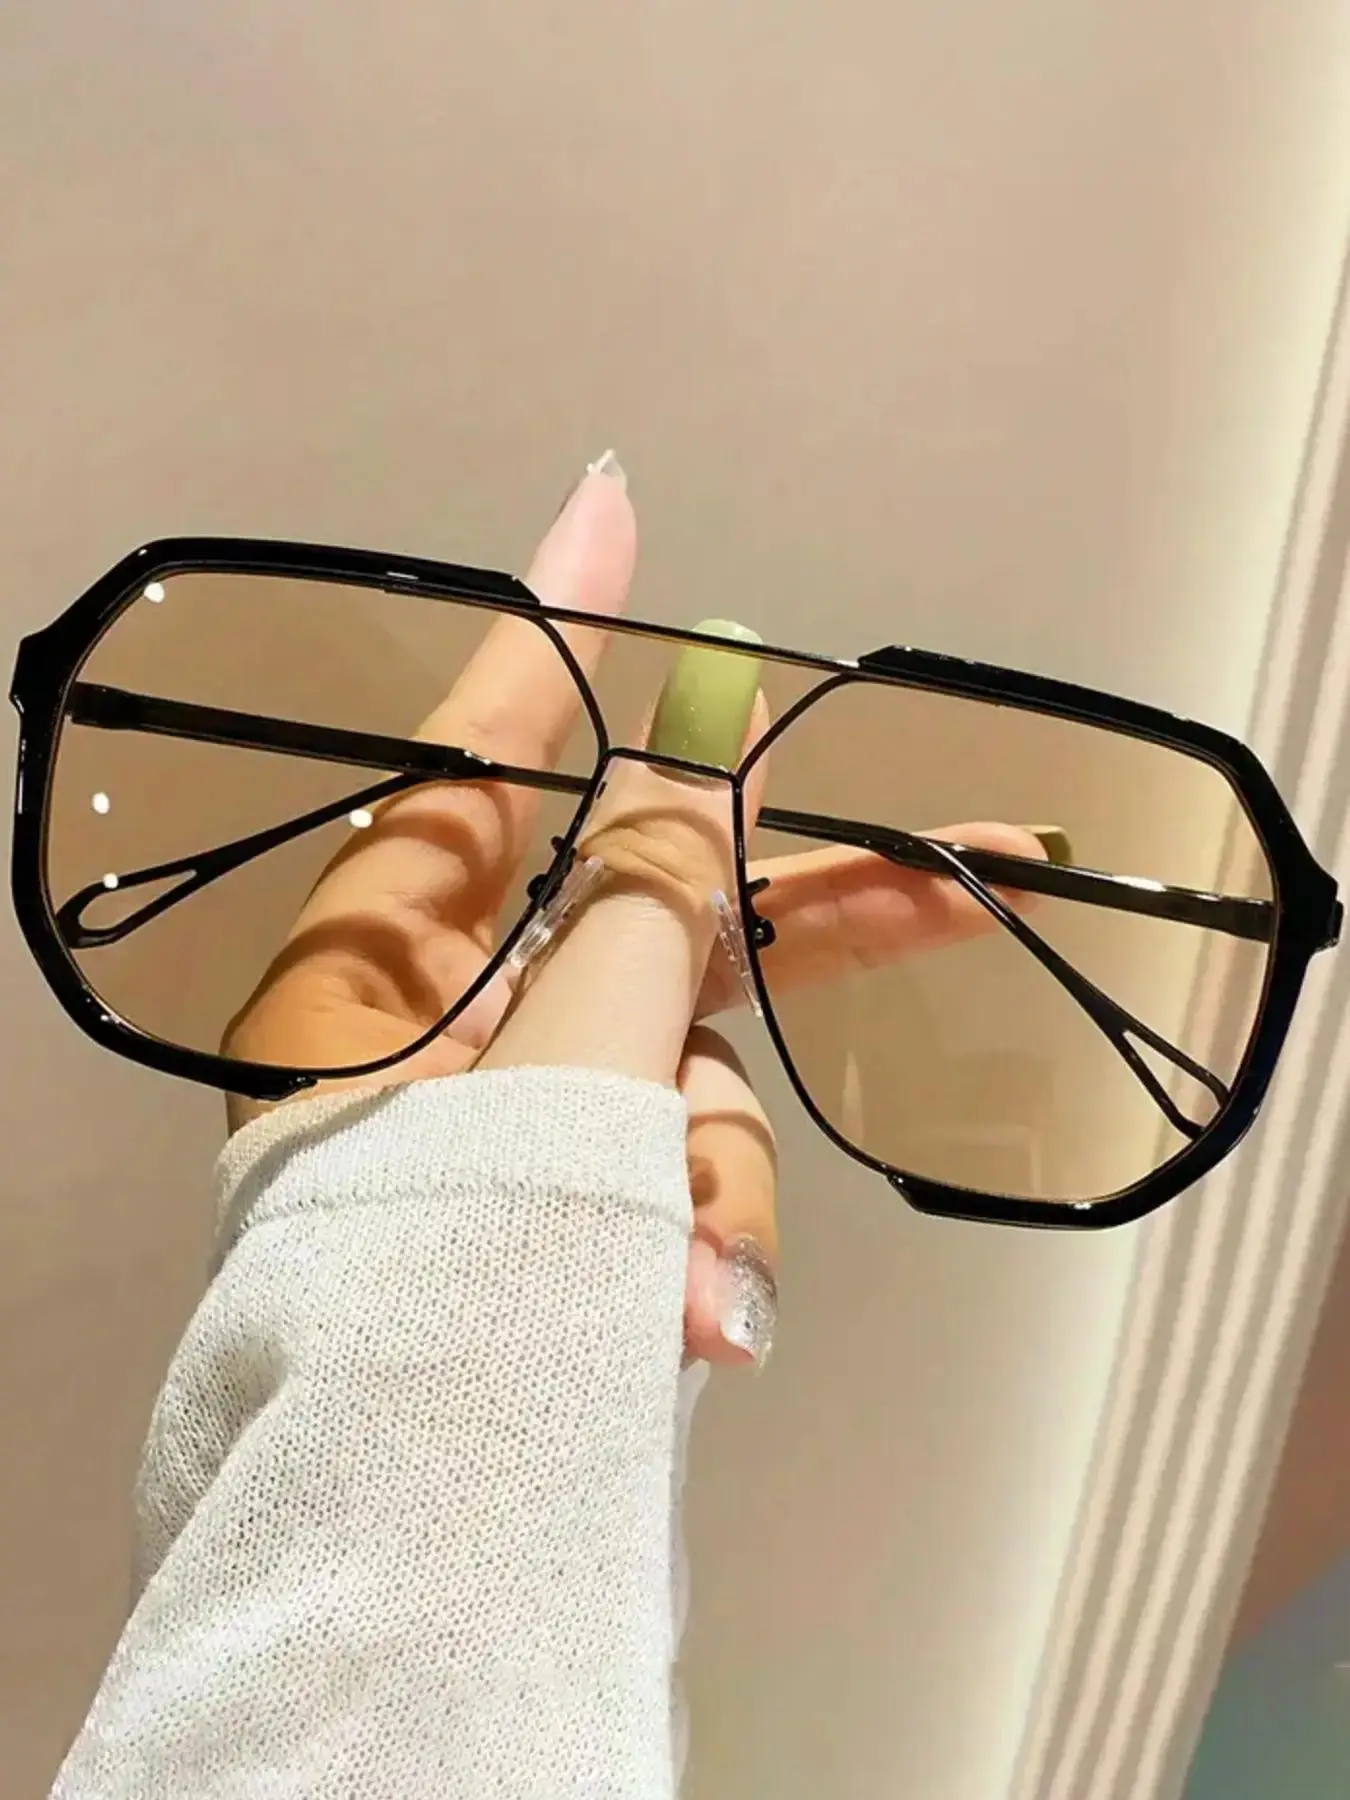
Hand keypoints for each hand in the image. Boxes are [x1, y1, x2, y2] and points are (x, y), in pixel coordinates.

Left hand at [225, 457, 1035, 1365]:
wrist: (417, 1545)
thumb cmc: (456, 1276)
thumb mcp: (564, 1063)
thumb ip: (641, 899)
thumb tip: (689, 748)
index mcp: (378, 968)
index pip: (479, 757)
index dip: (559, 631)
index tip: (609, 504)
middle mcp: (445, 1028)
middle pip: (646, 910)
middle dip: (802, 914)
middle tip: (976, 866)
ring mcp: (521, 1126)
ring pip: (692, 1073)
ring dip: (720, 1168)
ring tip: (693, 1281)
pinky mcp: (579, 1210)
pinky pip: (679, 1176)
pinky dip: (704, 1236)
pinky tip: (699, 1324)